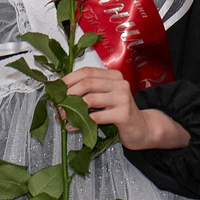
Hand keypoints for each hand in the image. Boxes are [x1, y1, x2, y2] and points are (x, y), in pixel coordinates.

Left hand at [62, 66, 188, 151]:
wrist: (142, 128)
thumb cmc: (120, 112)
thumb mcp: (106, 97)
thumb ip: (90, 91)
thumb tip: (62, 93)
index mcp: (114, 76)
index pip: (87, 71)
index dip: (69, 79)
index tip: (57, 89)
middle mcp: (120, 84)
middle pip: (87, 83)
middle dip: (68, 95)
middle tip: (58, 106)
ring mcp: (123, 98)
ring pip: (89, 99)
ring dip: (72, 110)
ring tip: (64, 117)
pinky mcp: (123, 114)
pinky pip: (96, 117)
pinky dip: (80, 123)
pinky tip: (74, 127)